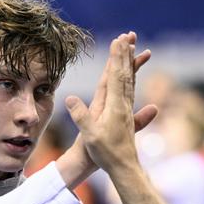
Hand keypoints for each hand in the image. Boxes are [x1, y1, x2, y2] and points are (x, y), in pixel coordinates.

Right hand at [56, 32, 157, 188]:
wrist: (123, 168)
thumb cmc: (105, 153)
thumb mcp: (89, 135)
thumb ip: (81, 116)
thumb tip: (70, 98)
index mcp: (114, 106)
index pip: (115, 76)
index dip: (117, 57)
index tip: (118, 40)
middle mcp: (123, 105)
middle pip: (125, 73)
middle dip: (125, 53)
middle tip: (129, 35)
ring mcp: (126, 109)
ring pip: (129, 80)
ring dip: (129, 62)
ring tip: (133, 47)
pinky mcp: (127, 115)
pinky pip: (129, 91)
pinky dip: (130, 78)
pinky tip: (130, 75)